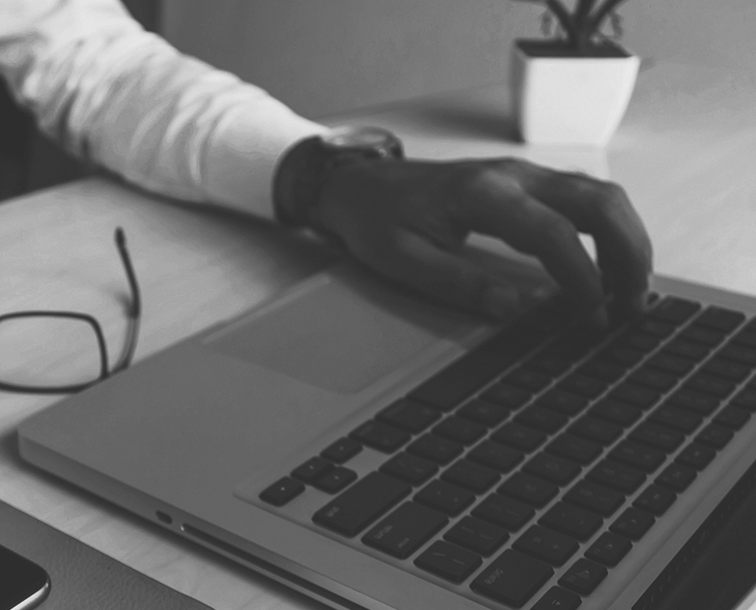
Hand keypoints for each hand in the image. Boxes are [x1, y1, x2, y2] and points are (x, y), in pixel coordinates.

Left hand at [311, 157, 651, 325]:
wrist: (356, 184)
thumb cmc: (375, 218)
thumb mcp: (401, 260)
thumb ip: (458, 284)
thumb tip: (512, 310)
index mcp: (480, 194)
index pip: (553, 233)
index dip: (582, 276)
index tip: (592, 315)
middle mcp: (511, 175)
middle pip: (597, 202)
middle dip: (627, 253)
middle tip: (633, 305)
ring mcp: (521, 175)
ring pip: (599, 196)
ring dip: (626, 240)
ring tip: (632, 291)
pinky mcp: (524, 183)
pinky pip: (583, 199)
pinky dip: (609, 230)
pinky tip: (611, 265)